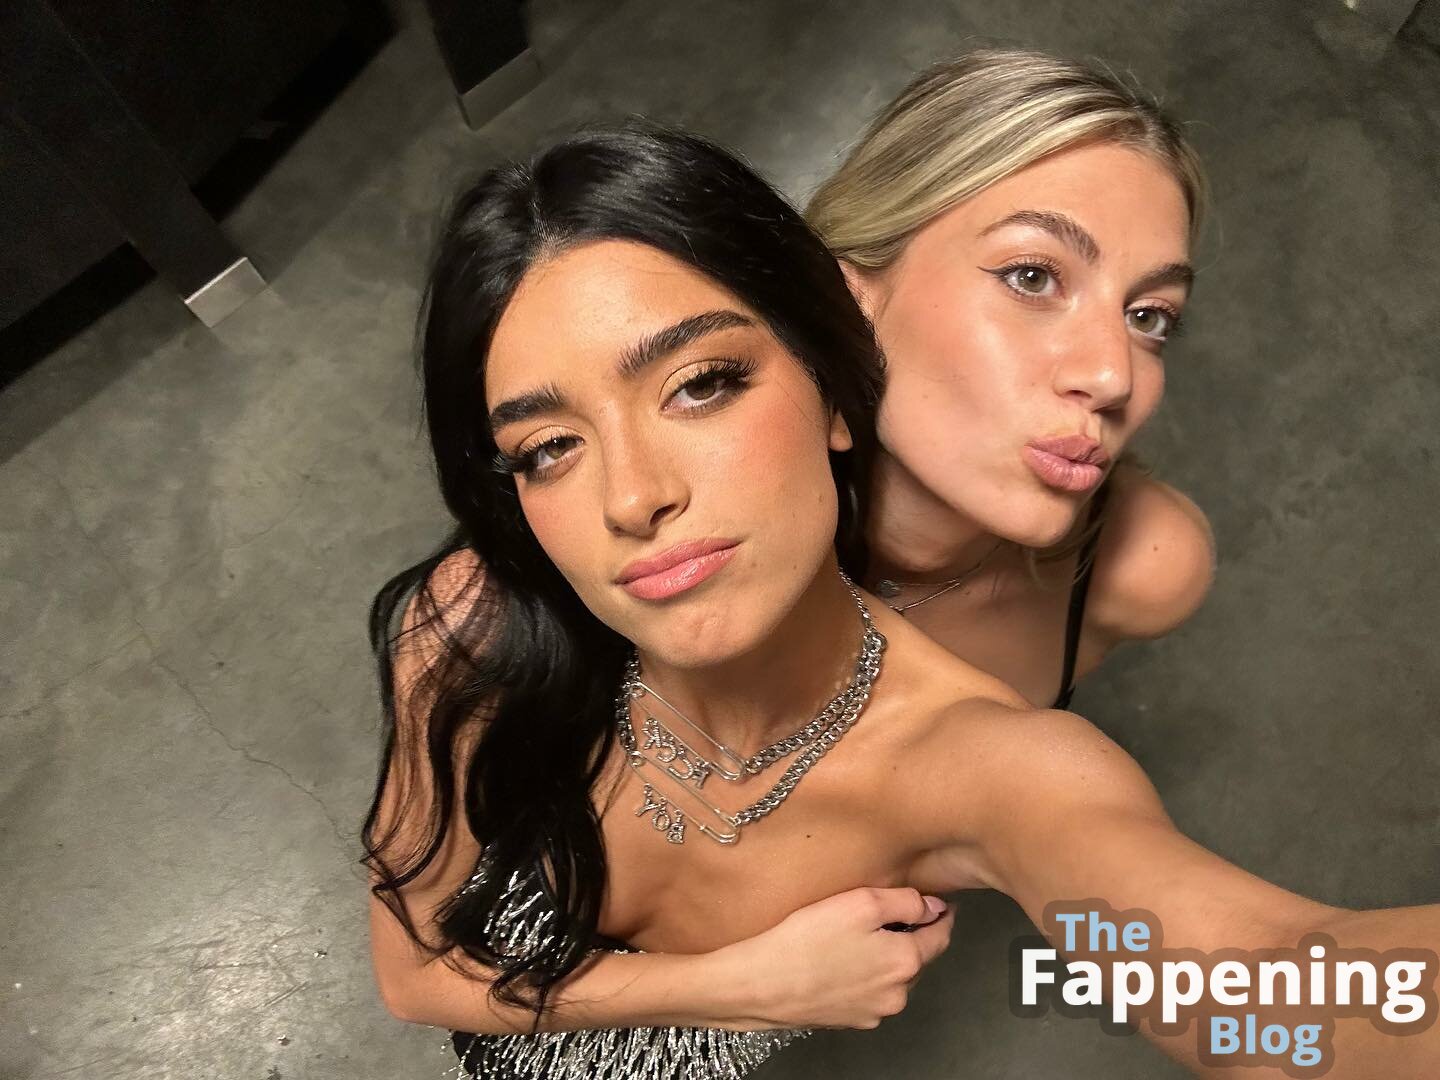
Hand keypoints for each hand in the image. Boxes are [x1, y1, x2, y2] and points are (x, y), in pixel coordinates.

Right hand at [711, 887, 954, 1030]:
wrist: (762, 984)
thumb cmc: (807, 940)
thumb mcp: (860, 902)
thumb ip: (905, 902)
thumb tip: (933, 907)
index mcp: (906, 961)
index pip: (940, 936)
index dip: (941, 916)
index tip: (940, 904)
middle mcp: (897, 994)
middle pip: (917, 958)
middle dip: (910, 936)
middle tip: (888, 914)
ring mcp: (873, 1011)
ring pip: (892, 977)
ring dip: (886, 957)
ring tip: (857, 937)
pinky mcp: (850, 1020)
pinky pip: (869, 992)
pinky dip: (864, 975)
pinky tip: (839, 960)